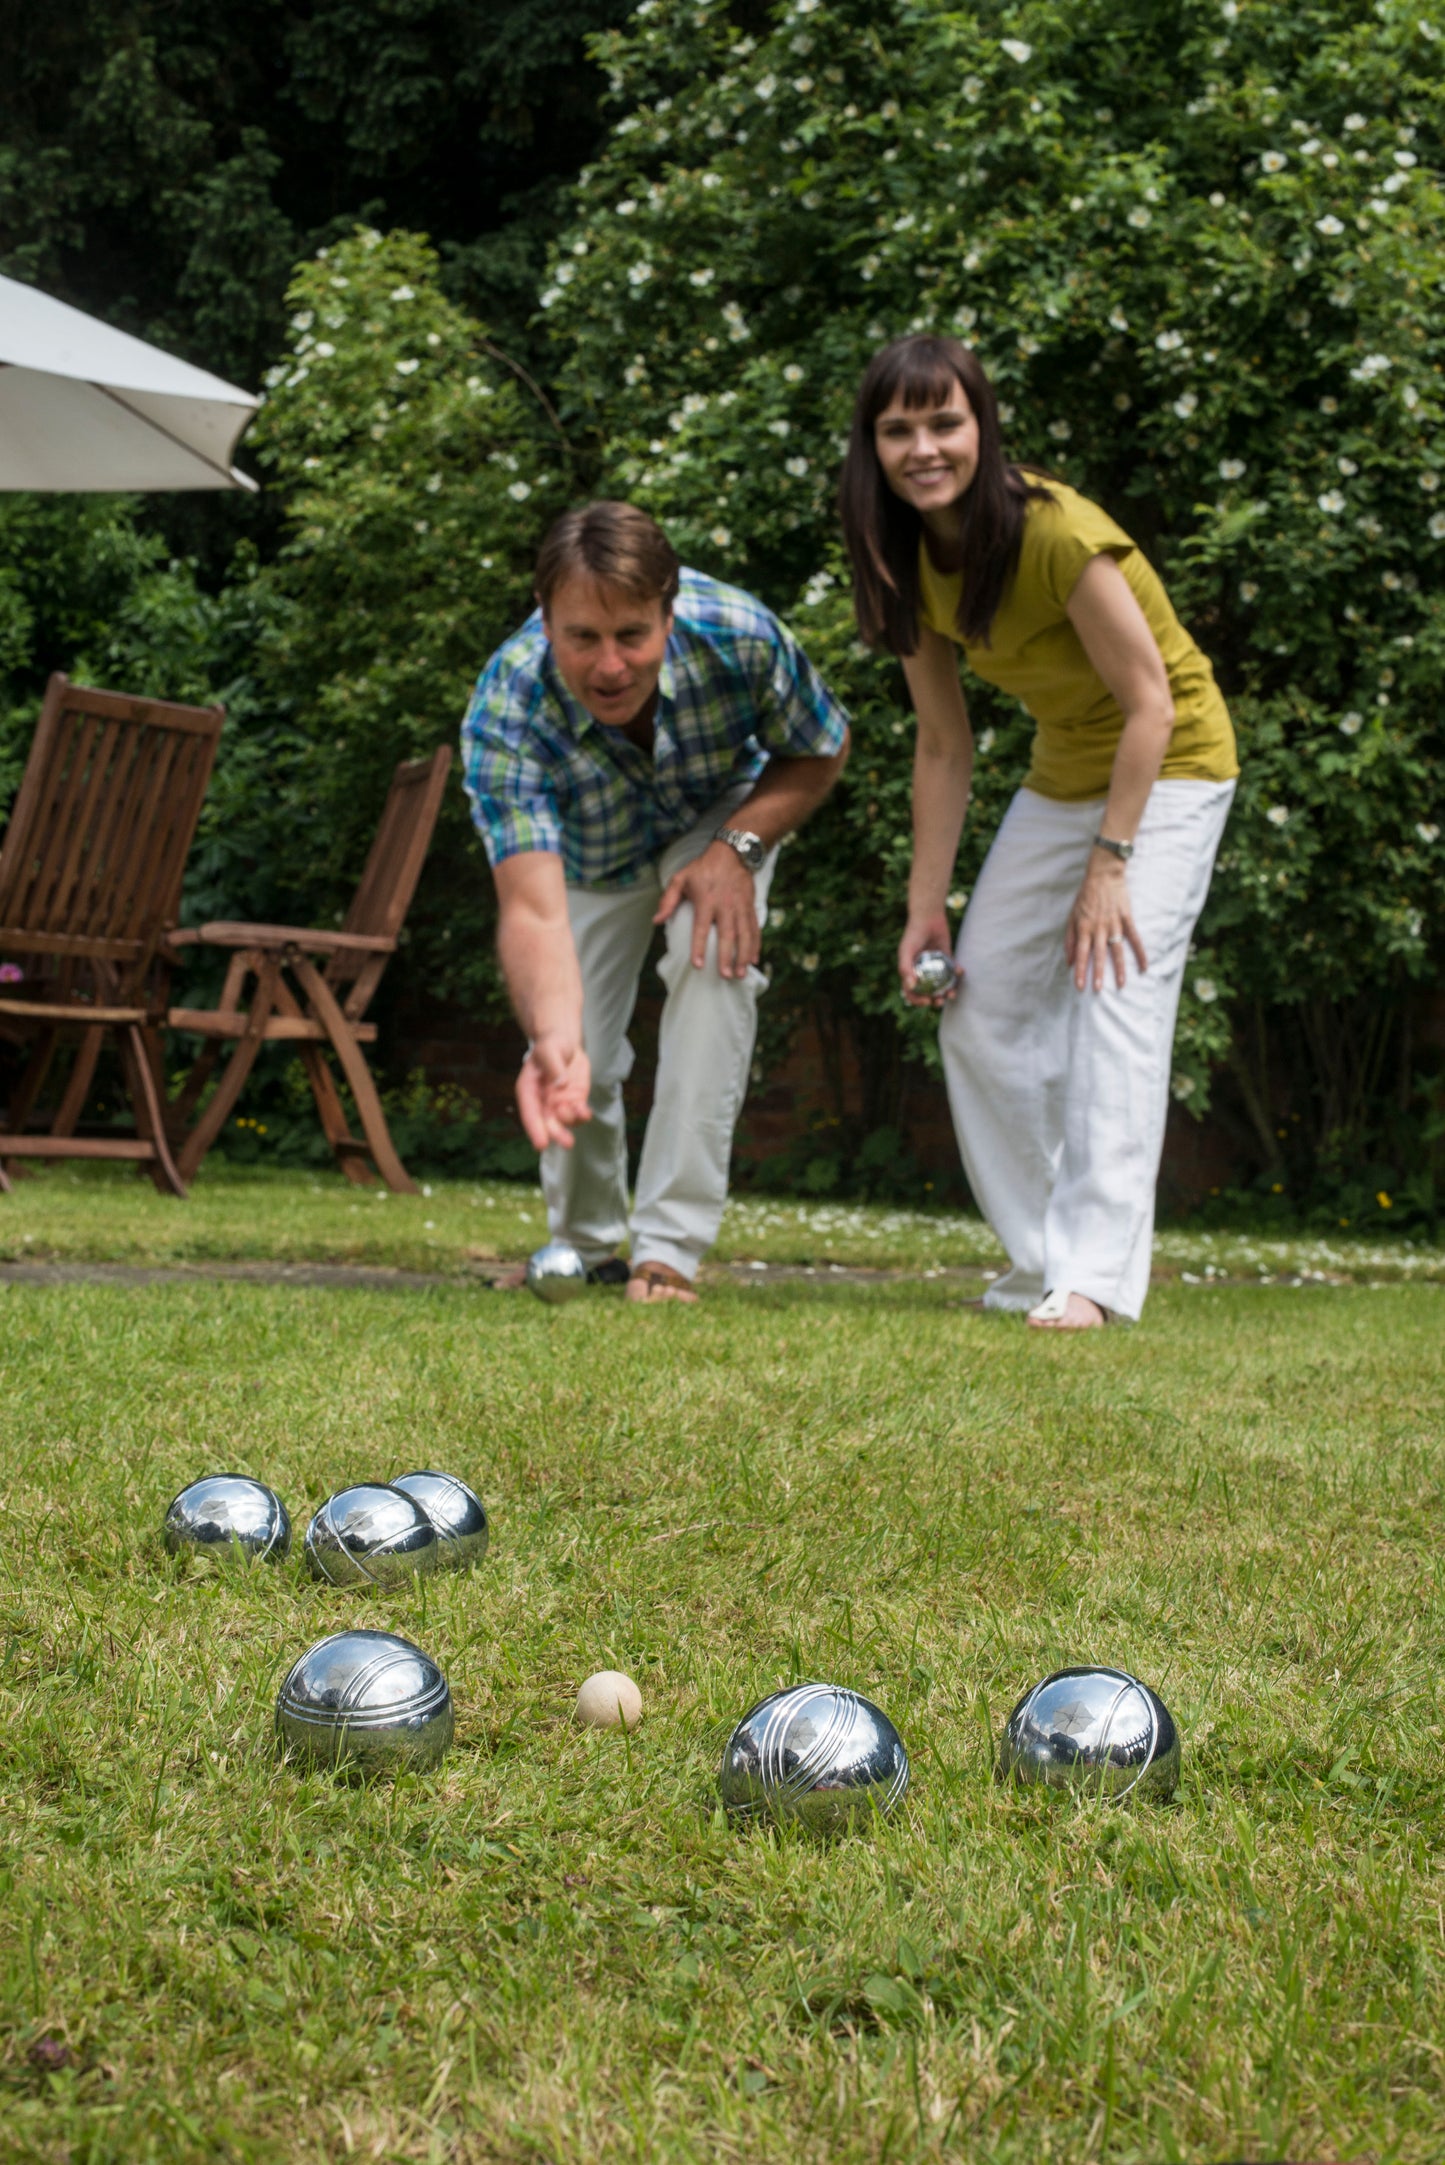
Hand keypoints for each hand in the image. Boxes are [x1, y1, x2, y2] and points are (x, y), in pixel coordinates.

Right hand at [516, 1032, 591, 1150]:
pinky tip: (586, 1112)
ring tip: (580, 1112)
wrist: (565, 1043)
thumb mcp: (549, 1049)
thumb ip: (553, 1065)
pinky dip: (583, 1116)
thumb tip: (561, 1084)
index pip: (530, 1113)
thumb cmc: (551, 1044)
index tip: (541, 1144)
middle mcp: (542, 1102)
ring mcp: (558, 1103)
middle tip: (568, 1143)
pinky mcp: (575, 1101)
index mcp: (528, 1090)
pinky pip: (579, 1114)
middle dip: (557, 1134)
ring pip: (564, 1122)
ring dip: (571, 1122)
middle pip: (547, 1123)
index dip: (535, 1129)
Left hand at [653, 840, 758, 978]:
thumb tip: (656, 921)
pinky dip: (755, 944)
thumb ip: (668, 900)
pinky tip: (754, 959)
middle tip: (725, 975)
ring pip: (744, 934)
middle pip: (727, 935)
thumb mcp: (680, 878)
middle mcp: (725, 905)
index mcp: (706, 900)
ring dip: (744, 955)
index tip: (698, 965)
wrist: (732, 853)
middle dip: (727, 956)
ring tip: (741, 973)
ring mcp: (740, 907)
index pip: (701, 927)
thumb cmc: (702, 868)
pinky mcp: (750, 907)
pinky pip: (754, 928)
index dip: (699, 946)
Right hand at [897, 908, 959, 1006]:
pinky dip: (956, 973)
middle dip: (935, 999)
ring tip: (952, 993)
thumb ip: (905, 968)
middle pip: (928, 992)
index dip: (918, 1000)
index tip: (927, 1001)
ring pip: (942, 984)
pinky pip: (952, 970)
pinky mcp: (946, 958)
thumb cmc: (913, 934)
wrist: (928, 917)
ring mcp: (935, 966)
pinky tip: (960, 971)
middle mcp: (922, 971)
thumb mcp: (906, 951)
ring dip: (947, 991)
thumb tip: (910, 987)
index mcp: (910, 973)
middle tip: (941, 1000)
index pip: (911, 992)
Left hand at [1065, 854, 1146, 990]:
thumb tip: (1068, 962)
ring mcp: (1114, 923)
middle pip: (1098, 955)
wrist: (1103, 875)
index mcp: (1083, 928)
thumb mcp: (1071, 916)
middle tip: (1098, 990)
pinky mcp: (1127, 918)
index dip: (1080, 971)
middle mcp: (1098, 928)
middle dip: (1098, 974)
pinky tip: (1144, 967)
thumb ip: (1069, 940)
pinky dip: (1140, 953)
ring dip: (1119, 968)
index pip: (1080, 954)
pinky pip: (1135, 938)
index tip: (1080, 986)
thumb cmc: (1085, 897)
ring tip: (1121, 984)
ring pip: (1117, 950)